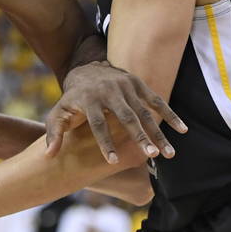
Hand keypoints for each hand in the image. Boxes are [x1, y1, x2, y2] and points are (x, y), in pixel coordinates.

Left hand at [45, 60, 185, 162]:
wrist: (86, 69)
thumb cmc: (72, 100)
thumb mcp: (58, 113)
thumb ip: (53, 133)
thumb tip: (48, 156)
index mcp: (88, 99)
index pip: (97, 124)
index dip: (104, 142)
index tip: (112, 162)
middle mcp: (109, 91)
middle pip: (126, 117)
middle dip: (139, 136)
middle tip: (151, 156)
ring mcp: (126, 86)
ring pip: (145, 111)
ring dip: (158, 132)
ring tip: (168, 153)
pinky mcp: (138, 83)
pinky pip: (157, 100)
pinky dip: (170, 114)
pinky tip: (182, 130)